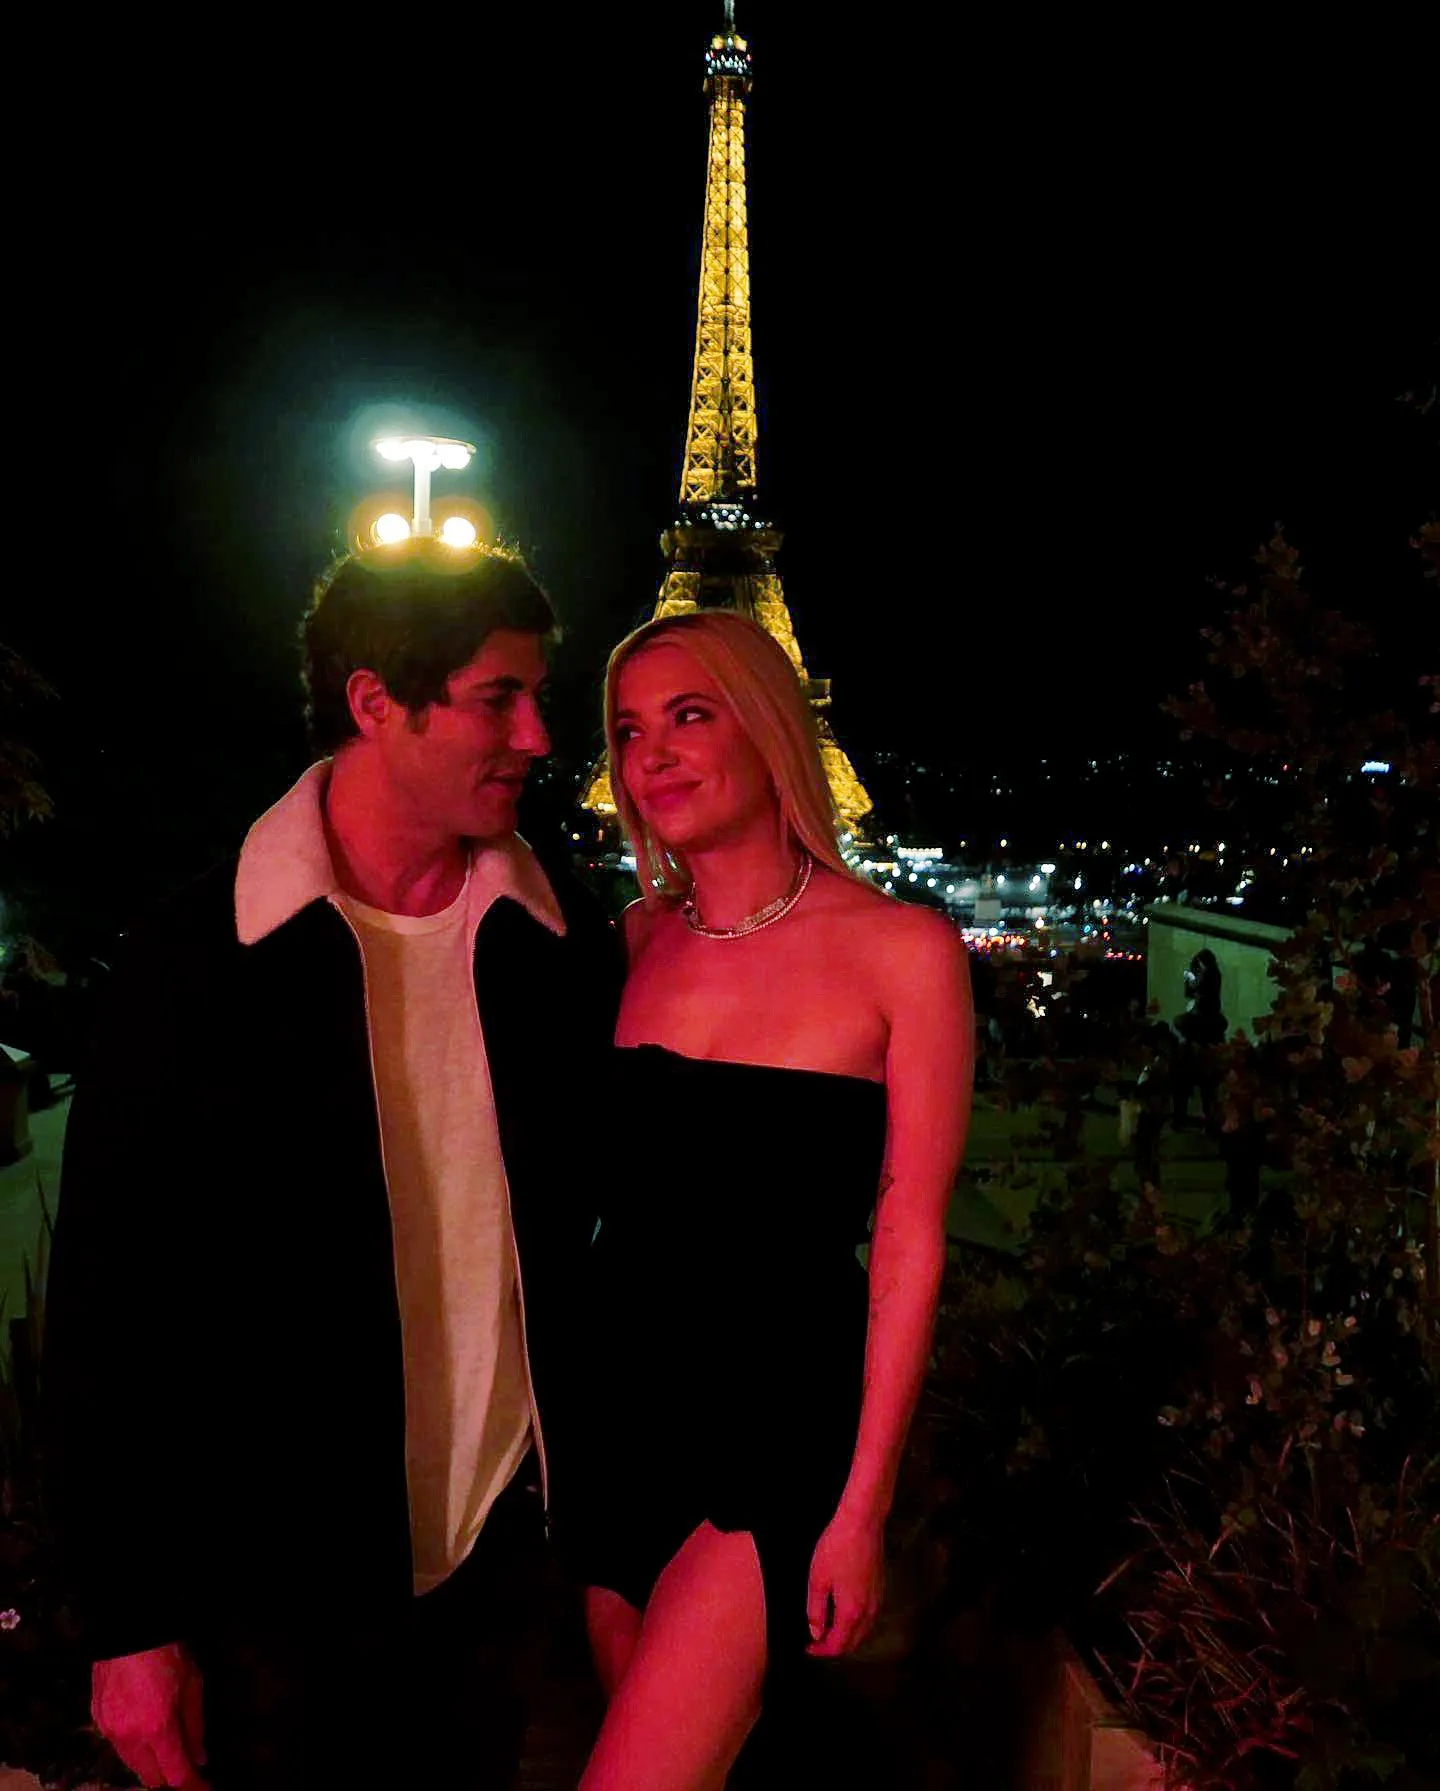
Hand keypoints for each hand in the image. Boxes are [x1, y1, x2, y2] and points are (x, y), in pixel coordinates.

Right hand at [92, 1642, 208, 1788]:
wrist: (129, 1630)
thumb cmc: (167, 1653)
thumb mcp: (193, 1685)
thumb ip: (195, 1727)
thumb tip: (200, 1758)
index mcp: (157, 1728)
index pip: (175, 1774)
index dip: (192, 1785)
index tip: (204, 1789)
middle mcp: (129, 1736)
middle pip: (151, 1776)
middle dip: (170, 1775)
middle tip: (186, 1766)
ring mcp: (108, 1730)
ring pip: (132, 1764)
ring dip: (150, 1763)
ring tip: (167, 1748)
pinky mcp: (97, 1720)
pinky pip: (117, 1746)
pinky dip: (133, 1747)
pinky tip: (144, 1731)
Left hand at [805, 1506, 884, 1657]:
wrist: (862, 1522)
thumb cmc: (837, 1547)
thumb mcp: (817, 1579)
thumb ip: (815, 1611)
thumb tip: (815, 1633)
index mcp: (851, 1612)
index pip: (837, 1645)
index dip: (821, 1651)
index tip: (808, 1648)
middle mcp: (868, 1611)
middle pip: (853, 1643)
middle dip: (835, 1647)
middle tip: (816, 1641)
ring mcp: (877, 1599)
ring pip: (863, 1631)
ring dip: (847, 1637)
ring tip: (828, 1629)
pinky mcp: (881, 1588)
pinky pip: (869, 1617)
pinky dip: (857, 1624)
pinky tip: (845, 1614)